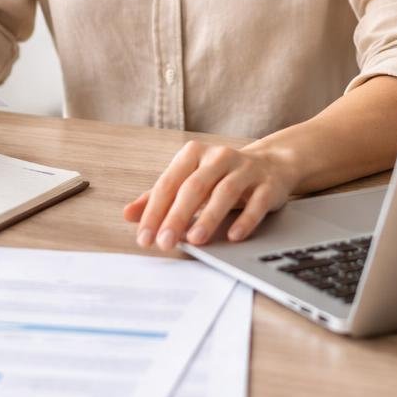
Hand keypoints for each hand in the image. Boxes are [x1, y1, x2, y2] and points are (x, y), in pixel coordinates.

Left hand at [123, 140, 295, 249]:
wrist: (269, 165)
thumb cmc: (219, 177)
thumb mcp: (188, 181)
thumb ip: (158, 197)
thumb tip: (128, 215)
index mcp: (193, 154)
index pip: (169, 183)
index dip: (155, 211)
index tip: (145, 238)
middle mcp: (218, 157)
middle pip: (194, 187)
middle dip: (177, 216)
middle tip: (165, 242)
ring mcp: (245, 169)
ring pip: (224, 192)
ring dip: (209, 217)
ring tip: (195, 240)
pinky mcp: (267, 185)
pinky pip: (256, 202)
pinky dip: (245, 220)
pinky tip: (233, 236)